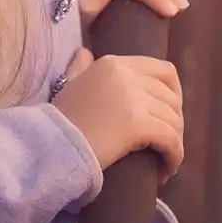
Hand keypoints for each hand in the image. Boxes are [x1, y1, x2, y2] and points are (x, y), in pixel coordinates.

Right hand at [51, 48, 184, 179]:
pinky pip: (170, 140)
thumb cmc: (57, 123)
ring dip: (175, 142)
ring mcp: (132, 97)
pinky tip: (167, 169)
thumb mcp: (70, 86)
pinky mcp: (137, 123)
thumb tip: (83, 53)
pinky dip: (174, 156)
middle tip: (167, 143)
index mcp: (113, 63)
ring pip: (173, 120)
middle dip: (175, 122)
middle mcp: (125, 74)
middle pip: (172, 97)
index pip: (164, 70)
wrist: (46, 147)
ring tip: (165, 161)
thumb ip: (79, 68)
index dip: (175, 94)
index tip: (169, 115)